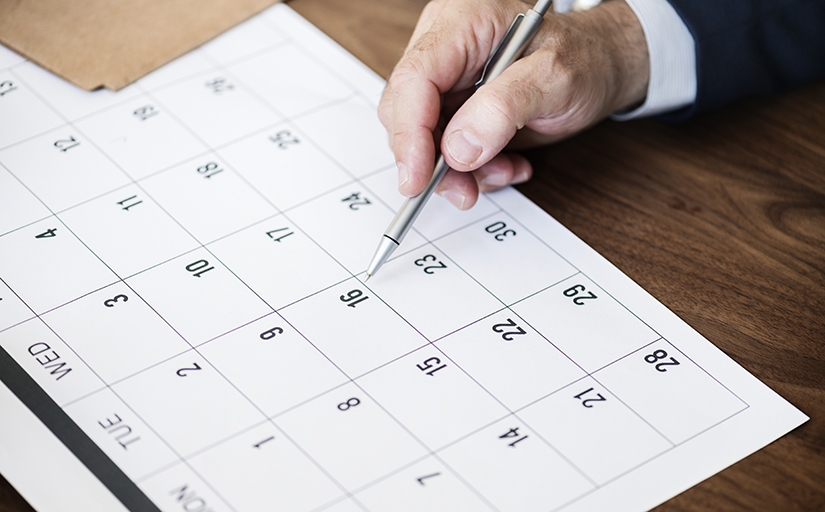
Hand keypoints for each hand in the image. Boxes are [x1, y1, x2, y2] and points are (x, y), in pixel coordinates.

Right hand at [379, 0, 648, 208]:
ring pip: (423, 139)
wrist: (601, 66)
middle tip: (464, 190)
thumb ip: (504, 109)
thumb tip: (457, 150)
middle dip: (432, 160)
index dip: (409, 134)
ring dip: (458, 171)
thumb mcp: (555, 78)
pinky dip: (472, 169)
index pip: (414, 79)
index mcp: (461, 22)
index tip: (417, 179)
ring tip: (503, 170)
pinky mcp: (454, 108)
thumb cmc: (584, 57)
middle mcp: (444, 48)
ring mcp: (447, 80)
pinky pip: (444, 150)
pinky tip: (506, 163)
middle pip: (407, 112)